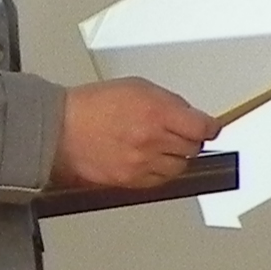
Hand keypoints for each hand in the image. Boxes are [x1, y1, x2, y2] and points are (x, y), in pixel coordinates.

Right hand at [50, 77, 216, 191]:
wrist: (60, 130)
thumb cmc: (91, 106)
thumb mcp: (136, 87)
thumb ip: (168, 101)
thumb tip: (189, 114)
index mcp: (156, 112)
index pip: (202, 127)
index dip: (209, 127)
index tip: (210, 128)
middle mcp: (153, 140)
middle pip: (193, 148)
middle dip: (191, 140)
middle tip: (181, 134)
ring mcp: (143, 163)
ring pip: (179, 167)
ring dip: (176, 158)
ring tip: (161, 147)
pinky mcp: (131, 181)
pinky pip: (160, 181)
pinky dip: (161, 172)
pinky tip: (150, 160)